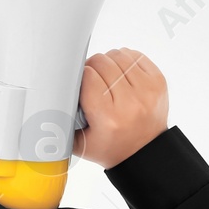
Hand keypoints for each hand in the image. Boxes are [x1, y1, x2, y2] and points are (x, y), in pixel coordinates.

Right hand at [73, 48, 168, 168]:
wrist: (145, 153)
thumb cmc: (111, 147)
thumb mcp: (78, 142)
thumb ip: (62, 119)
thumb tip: (49, 94)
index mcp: (108, 118)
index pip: (88, 76)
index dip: (80, 76)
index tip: (80, 83)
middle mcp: (130, 103)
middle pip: (102, 62)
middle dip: (92, 67)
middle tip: (91, 80)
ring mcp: (147, 90)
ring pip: (118, 55)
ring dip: (109, 62)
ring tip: (106, 77)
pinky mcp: (158, 82)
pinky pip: (135, 56)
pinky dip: (125, 61)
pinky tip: (121, 75)